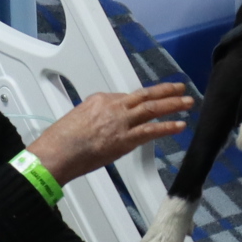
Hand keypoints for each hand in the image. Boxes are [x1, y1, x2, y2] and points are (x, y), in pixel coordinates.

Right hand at [28, 83, 192, 184]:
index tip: (150, 100)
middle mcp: (113, 107)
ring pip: (152, 108)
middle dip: (165, 91)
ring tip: (187, 102)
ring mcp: (121, 122)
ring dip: (173, 105)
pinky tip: (180, 125)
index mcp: (99, 100)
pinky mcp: (125, 139)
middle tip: (180, 87)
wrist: (54, 154)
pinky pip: (151, 130)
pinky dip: (168, 127)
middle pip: (144, 95)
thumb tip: (103, 125)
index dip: (141, 100)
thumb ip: (94, 118)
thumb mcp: (76, 119)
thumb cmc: (59, 141)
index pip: (126, 96)